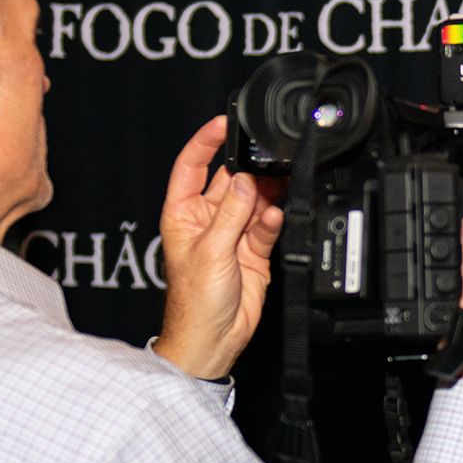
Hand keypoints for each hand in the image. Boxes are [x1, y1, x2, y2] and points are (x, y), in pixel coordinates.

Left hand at [153, 116, 284, 379]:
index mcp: (183, 214)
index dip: (206, 142)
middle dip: (248, 170)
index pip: (192, 166)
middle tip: (267, 160)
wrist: (213, 338)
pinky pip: (266, 225)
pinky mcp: (253, 250)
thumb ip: (231, 213)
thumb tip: (244, 181)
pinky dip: (273, 220)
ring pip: (253, 201)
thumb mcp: (210, 250)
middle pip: (229, 181)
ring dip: (266, 194)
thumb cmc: (193, 302)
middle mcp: (207, 220)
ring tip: (279, 186)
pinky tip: (276, 218)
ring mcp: (231, 235)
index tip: (224, 124)